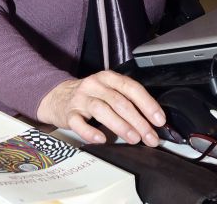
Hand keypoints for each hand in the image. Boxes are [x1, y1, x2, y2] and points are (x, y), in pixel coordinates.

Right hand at [36, 70, 165, 145]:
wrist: (57, 96)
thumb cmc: (90, 96)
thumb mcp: (108, 90)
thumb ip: (126, 101)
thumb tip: (152, 121)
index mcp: (108, 78)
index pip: (131, 88)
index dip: (147, 103)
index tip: (159, 119)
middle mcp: (95, 85)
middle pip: (119, 101)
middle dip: (138, 120)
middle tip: (150, 136)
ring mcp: (81, 98)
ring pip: (102, 110)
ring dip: (121, 125)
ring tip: (134, 138)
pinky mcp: (69, 113)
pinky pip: (79, 122)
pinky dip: (90, 132)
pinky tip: (101, 139)